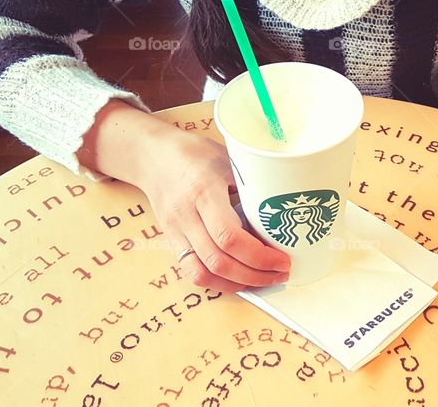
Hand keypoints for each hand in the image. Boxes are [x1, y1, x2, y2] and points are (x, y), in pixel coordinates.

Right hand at [79, 100, 290, 291]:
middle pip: (219, 261)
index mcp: (203, 192)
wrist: (152, 155)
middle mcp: (186, 216)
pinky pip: (192, 272)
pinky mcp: (172, 241)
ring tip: (264, 280)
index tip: (283, 259)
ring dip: (237, 284)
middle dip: (255, 275)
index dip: (259, 256)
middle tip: (281, 273)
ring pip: (203, 274)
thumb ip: (250, 185)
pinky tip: (238, 278)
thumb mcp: (228, 159)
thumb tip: (284, 209)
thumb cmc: (195, 153)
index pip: (229, 236)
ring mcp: (176, 232)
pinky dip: (217, 282)